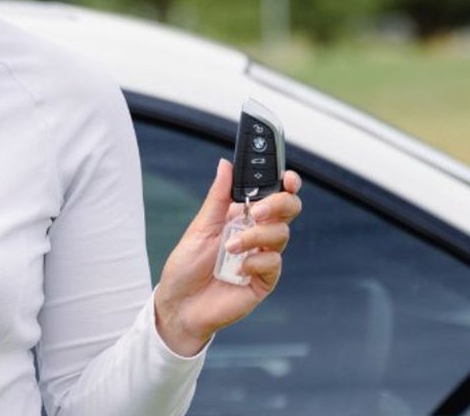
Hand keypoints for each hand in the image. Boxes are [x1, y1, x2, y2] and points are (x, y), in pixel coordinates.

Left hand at [153, 158, 302, 355]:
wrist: (180, 304)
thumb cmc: (187, 265)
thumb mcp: (200, 226)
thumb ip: (218, 197)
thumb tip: (226, 165)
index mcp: (241, 216)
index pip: (272, 194)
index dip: (286, 183)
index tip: (288, 177)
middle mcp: (256, 233)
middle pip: (287, 211)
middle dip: (279, 205)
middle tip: (257, 212)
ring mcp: (262, 256)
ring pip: (281, 235)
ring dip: (256, 236)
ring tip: (231, 247)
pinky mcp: (264, 279)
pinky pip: (273, 263)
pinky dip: (256, 261)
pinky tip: (238, 269)